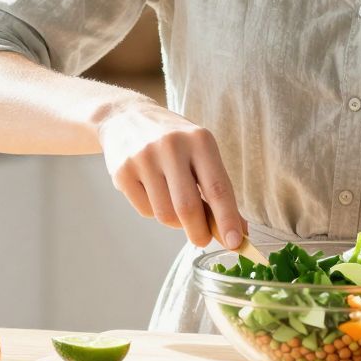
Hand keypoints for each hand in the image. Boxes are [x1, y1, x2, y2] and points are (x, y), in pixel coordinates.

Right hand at [94, 99, 243, 248]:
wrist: (126, 118)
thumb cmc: (175, 143)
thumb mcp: (201, 153)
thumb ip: (218, 189)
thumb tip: (237, 230)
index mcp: (200, 140)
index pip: (217, 188)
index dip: (227, 219)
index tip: (236, 242)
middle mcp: (172, 147)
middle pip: (188, 207)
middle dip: (199, 232)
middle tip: (202, 240)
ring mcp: (143, 158)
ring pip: (165, 214)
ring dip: (175, 222)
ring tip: (175, 205)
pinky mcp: (122, 172)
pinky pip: (145, 210)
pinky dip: (154, 211)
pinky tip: (153, 192)